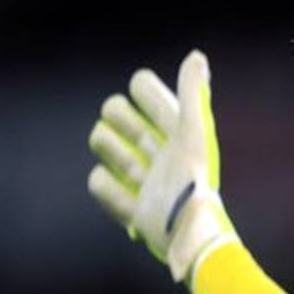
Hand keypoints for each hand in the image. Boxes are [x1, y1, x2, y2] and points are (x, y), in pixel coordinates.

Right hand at [87, 49, 236, 282]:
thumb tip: (196, 56)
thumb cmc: (195, 183)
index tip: (150, 108)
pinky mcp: (129, 205)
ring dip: (113, 152)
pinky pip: (97, 182)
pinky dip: (109, 190)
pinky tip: (131, 200)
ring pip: (101, 141)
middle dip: (121, 122)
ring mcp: (141, 176)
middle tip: (142, 144)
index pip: (142, 88)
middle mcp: (157, 149)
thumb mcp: (195, 135)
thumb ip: (192, 95)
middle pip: (114, 111)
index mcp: (175, 129)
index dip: (141, 92)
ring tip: (135, 171)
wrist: (188, 236)